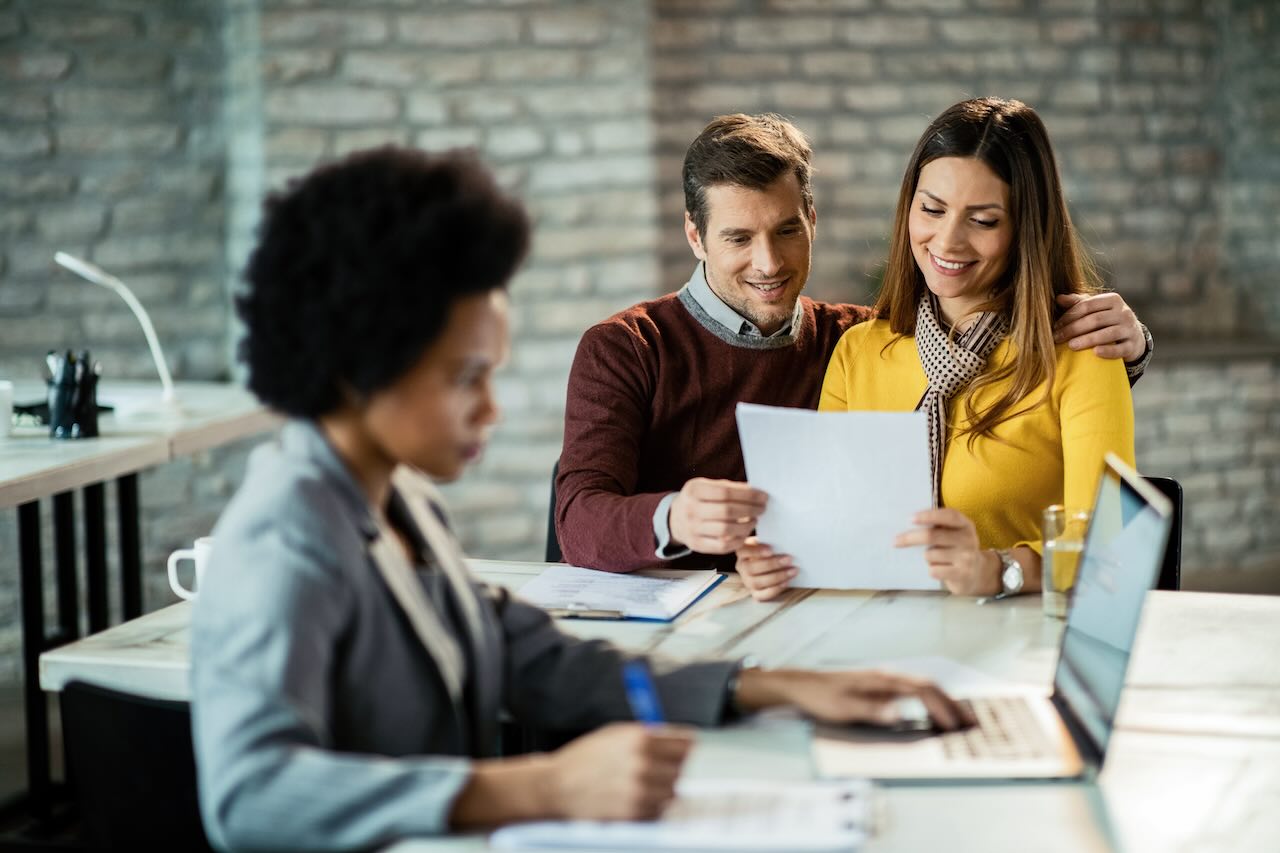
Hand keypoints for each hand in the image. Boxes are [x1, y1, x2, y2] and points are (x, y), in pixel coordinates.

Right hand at [548, 723, 694, 820]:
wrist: (556, 787)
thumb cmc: (584, 759)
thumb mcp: (614, 734)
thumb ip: (648, 736)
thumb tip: (679, 739)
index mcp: (640, 739)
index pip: (686, 743)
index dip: (685, 746)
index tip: (685, 749)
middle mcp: (643, 764)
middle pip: (682, 768)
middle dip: (672, 767)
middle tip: (657, 767)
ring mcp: (639, 791)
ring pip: (672, 791)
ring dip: (662, 788)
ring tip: (640, 783)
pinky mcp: (634, 813)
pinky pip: (658, 809)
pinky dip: (651, 805)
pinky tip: (632, 797)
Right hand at [669, 478, 767, 554]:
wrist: (675, 519)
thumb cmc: (698, 500)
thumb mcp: (707, 486)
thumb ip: (729, 487)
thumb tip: (755, 491)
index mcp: (694, 490)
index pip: (725, 492)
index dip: (748, 495)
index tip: (763, 496)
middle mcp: (690, 510)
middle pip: (727, 511)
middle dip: (750, 510)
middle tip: (762, 509)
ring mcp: (692, 529)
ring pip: (726, 530)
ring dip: (746, 526)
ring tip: (754, 520)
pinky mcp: (697, 545)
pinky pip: (722, 546)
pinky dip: (738, 541)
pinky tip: (745, 533)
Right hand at [735, 537, 795, 601]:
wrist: (774, 565)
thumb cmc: (772, 550)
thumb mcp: (769, 543)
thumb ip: (772, 541)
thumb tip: (783, 542)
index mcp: (742, 552)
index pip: (743, 550)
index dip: (756, 551)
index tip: (771, 550)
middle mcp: (742, 567)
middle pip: (751, 568)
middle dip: (771, 564)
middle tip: (788, 559)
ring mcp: (748, 582)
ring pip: (757, 582)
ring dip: (777, 577)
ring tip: (792, 571)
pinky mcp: (756, 593)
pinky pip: (763, 595)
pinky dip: (775, 589)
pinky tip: (786, 582)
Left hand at [735, 668, 974, 729]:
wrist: (800, 685)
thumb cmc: (821, 697)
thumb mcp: (843, 708)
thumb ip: (872, 711)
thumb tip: (900, 714)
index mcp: (882, 679)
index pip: (922, 689)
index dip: (941, 707)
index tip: (954, 726)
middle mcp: (887, 676)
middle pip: (928, 685)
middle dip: (951, 703)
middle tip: (970, 723)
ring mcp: (883, 680)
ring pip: (922, 687)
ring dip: (942, 702)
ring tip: (958, 720)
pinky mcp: (879, 686)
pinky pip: (912, 691)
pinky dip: (929, 701)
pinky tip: (932, 714)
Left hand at [894, 508, 998, 596]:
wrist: (977, 574)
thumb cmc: (956, 549)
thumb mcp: (954, 534)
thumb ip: (938, 527)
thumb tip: (908, 524)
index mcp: (965, 524)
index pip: (949, 516)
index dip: (929, 516)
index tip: (910, 518)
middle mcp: (968, 539)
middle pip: (932, 536)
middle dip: (910, 538)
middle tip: (895, 541)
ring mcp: (967, 557)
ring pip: (930, 555)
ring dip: (927, 557)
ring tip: (936, 559)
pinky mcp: (963, 574)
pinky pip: (934, 570)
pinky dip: (932, 570)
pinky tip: (940, 570)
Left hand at [1053, 292, 1145, 361]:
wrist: (1133, 337)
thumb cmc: (1107, 321)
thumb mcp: (1095, 310)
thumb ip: (1077, 303)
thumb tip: (1059, 298)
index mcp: (1112, 300)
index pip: (1087, 306)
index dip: (1069, 316)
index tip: (1055, 326)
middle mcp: (1124, 312)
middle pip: (1095, 319)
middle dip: (1073, 329)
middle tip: (1057, 338)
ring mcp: (1130, 329)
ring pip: (1108, 333)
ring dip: (1087, 340)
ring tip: (1071, 346)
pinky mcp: (1133, 345)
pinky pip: (1120, 348)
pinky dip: (1108, 351)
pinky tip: (1095, 353)